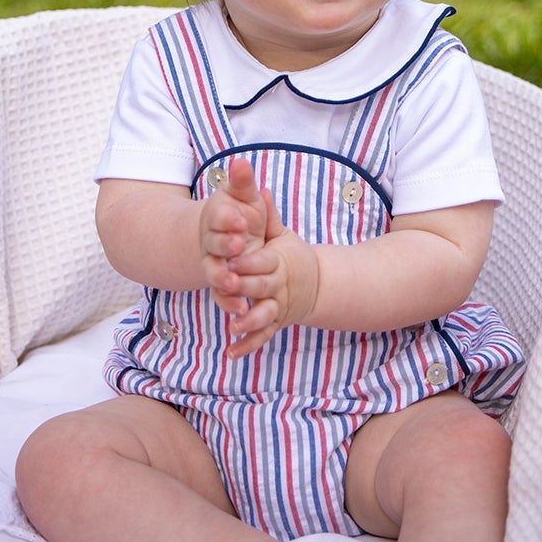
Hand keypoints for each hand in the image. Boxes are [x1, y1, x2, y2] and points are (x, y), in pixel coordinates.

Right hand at [198, 158, 266, 314]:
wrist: (224, 241)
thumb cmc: (237, 214)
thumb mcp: (243, 197)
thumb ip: (243, 182)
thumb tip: (241, 161)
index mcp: (217, 218)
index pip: (219, 216)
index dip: (228, 219)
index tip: (240, 219)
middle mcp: (212, 242)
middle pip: (215, 244)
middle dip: (225, 245)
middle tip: (238, 246)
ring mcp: (214, 264)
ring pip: (214, 272)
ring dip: (222, 278)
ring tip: (234, 283)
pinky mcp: (221, 285)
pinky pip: (221, 295)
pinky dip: (229, 302)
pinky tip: (241, 309)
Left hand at [213, 204, 320, 359]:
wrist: (314, 283)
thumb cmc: (290, 254)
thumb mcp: (281, 232)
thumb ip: (267, 214)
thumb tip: (260, 188)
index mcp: (280, 261)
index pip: (264, 261)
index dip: (248, 261)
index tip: (231, 260)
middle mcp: (280, 286)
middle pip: (263, 288)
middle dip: (245, 287)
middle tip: (226, 287)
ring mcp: (278, 307)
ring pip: (265, 316)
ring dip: (249, 321)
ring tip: (233, 325)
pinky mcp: (275, 324)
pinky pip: (262, 337)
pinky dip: (248, 346)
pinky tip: (231, 353)